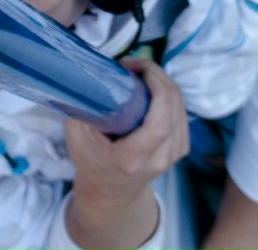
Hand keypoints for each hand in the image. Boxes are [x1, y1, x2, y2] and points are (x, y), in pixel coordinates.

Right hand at [64, 58, 188, 249]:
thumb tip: (90, 73)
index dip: (157, 89)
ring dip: (163, 82)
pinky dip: (169, 93)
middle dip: (158, 76)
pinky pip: (182, 112)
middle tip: (133, 63)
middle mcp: (160, 158)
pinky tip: (152, 85)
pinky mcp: (180, 148)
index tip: (138, 69)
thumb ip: (82, 106)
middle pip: (174, 109)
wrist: (110, 194)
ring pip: (181, 107)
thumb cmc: (90, 161)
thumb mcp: (76, 135)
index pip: (160, 123)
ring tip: (139, 72)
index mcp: (133, 158)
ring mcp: (174, 155)